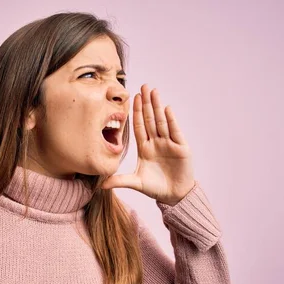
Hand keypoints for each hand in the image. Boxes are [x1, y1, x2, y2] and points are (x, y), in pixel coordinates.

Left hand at [101, 84, 195, 205]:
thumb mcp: (136, 183)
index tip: (133, 98)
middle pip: (150, 119)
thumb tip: (102, 185)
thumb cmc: (156, 188)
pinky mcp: (181, 148)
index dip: (136, 112)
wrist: (174, 196)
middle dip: (146, 103)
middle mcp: (157, 143)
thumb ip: (120, 181)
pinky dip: (171, 120)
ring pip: (162, 121)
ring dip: (157, 106)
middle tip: (143, 86)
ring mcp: (169, 144)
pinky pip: (175, 131)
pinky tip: (166, 108)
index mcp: (145, 148)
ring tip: (154, 91)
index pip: (139, 126)